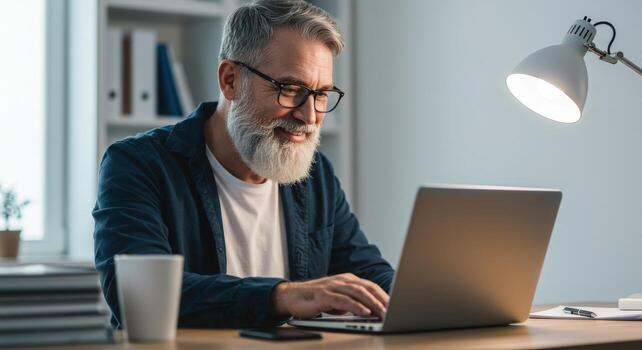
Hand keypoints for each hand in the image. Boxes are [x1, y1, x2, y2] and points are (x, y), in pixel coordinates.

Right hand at [272, 273, 388, 318]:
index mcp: (347, 280)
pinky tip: (364, 312)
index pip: (370, 286)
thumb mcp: (337, 300)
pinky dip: (356, 306)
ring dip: (372, 303)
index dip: (383, 295)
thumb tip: (369, 312)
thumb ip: (352, 303)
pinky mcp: (324, 295)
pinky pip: (343, 300)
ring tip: (383, 312)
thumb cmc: (315, 299)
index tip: (395, 305)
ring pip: (358, 292)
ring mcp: (333, 286)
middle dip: (382, 299)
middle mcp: (342, 280)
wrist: (291, 296)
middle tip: (393, 310)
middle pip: (367, 288)